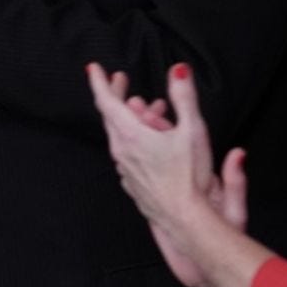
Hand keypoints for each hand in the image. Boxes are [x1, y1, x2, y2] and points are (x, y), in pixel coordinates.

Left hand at [85, 63, 241, 286]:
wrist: (185, 218)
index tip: (94, 68)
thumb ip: (184, 97)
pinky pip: (128, 153)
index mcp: (130, 136)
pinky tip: (152, 139)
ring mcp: (125, 169)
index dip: (100, 82)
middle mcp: (122, 152)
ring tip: (150, 107)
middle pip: (111, 117)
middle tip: (121, 80)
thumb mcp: (193, 130)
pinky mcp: (132, 182)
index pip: (107, 102)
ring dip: (132, 118)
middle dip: (115, 95)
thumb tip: (178, 70)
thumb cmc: (189, 177)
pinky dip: (136, 138)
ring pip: (121, 135)